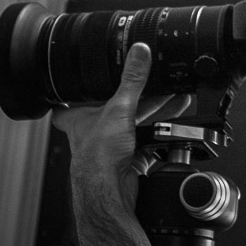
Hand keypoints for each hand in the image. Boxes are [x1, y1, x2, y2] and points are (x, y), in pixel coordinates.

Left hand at [52, 43, 191, 213]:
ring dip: (156, 112)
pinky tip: (177, 122)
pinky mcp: (131, 158)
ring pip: (135, 123)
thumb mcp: (118, 108)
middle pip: (115, 109)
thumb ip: (132, 80)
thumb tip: (139, 52)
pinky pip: (150, 140)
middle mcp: (94, 133)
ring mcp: (113, 146)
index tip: (83, 78)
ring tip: (176, 98)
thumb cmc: (96, 159)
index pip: (68, 102)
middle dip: (137, 97)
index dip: (74, 90)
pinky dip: (164, 132)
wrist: (111, 193)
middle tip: (156, 83)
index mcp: (79, 119)